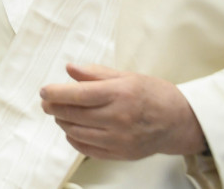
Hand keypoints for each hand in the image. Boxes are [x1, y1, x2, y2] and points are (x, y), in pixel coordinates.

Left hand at [40, 64, 207, 160]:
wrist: (179, 121)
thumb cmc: (154, 95)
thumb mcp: (126, 76)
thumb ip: (95, 73)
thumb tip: (70, 69)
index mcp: (120, 94)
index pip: (78, 94)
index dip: (56, 93)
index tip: (44, 91)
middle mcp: (119, 118)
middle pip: (74, 114)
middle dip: (54, 107)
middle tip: (46, 102)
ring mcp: (120, 139)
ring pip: (77, 133)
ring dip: (63, 122)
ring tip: (59, 114)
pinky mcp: (121, 154)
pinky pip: (88, 149)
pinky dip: (75, 139)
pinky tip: (72, 130)